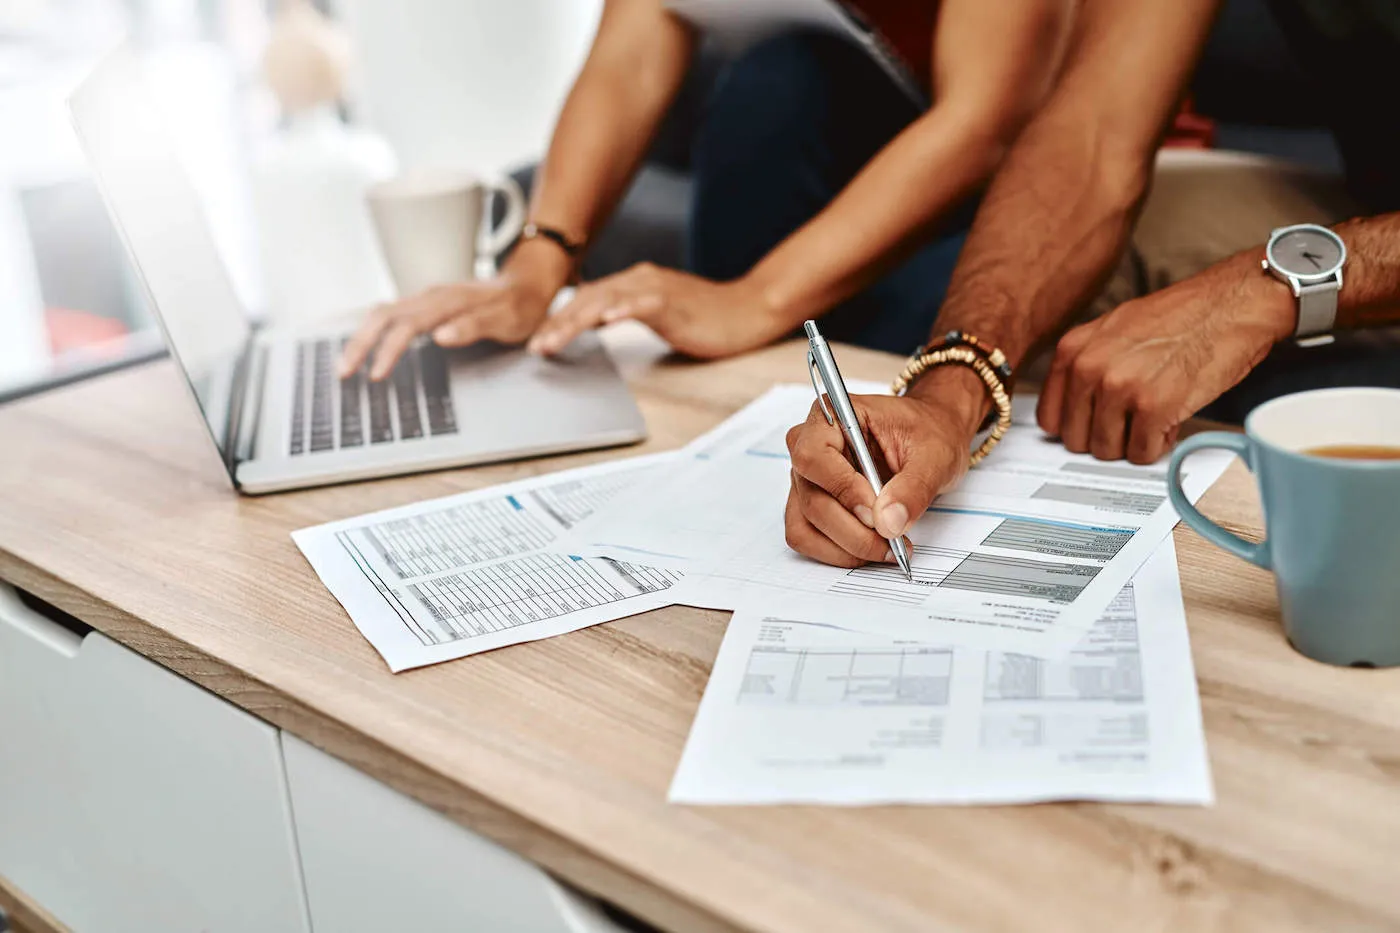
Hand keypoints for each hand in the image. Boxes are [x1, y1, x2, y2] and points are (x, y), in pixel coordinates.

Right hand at [339, 241, 569, 379]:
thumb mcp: (507, 320)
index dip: (387, 350)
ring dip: (361, 338)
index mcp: (447, 301)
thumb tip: (440, 336)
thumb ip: (474, 326)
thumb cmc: (519, 305)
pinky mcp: (426, 305)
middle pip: (382, 315)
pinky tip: (367, 348)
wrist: (527, 284)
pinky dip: (373, 332)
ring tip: (346, 365)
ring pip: (382, 313)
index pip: (406, 325)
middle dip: (359, 344)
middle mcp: (431, 296)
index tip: (376, 374)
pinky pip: (391, 315)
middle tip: (343, 373)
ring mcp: (426, 299)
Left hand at [526, 264, 788, 359]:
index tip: (538, 340)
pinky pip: (642, 303)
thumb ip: (627, 312)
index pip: (586, 300)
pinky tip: (606, 321)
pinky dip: (622, 310)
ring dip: (576, 322)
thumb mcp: (657, 314)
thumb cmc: (706, 317)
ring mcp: (655, 289)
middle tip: (535, 346)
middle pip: (587, 299)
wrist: (748, 311)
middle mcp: (639, 280)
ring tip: (554, 340)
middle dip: (557, 323)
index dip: (558, 319)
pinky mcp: (672, 301)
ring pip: (605, 301)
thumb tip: (597, 322)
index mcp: (633, 284)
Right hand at [783, 370, 984, 567]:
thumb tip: (888, 522)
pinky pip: (807, 538)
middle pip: (811, 499)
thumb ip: (913, 487)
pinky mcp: (810, 504)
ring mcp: (806, 478)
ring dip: (845, 547)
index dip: (842, 489)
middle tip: (892, 540)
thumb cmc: (928, 434)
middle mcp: (808, 446)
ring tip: (886, 548)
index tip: (876, 511)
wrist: (931, 438)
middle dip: (852, 530)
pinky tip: (870, 549)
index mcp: (832, 416)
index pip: (814, 456)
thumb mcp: (935, 455)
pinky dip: (837, 552)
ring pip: (806, 525)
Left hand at [1037, 249, 1294, 462]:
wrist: (1233, 304)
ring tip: (1155, 414)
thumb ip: (1088, 362)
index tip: (1091, 428)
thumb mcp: (1115, 328)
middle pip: (1076, 439)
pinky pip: (1142, 453)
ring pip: (1107, 450)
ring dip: (1133, 442)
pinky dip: (1159, 444)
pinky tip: (1171, 419)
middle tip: (1132, 421)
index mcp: (1074, 349)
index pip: (1049, 417)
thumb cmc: (1182, 316)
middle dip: (1105, 437)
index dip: (1075, 428)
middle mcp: (1090, 368)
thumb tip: (1074, 405)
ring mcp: (1120, 388)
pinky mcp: (1154, 407)